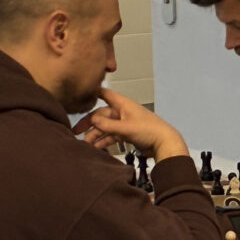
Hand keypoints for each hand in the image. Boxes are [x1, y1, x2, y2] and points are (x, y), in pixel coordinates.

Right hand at [72, 88, 187, 160]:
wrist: (164, 143)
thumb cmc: (149, 131)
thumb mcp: (126, 128)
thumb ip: (108, 126)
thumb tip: (92, 121)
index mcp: (123, 104)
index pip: (105, 94)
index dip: (93, 92)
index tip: (79, 94)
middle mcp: (122, 112)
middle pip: (101, 114)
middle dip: (88, 122)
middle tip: (75, 131)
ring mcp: (124, 123)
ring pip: (105, 127)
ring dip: (95, 134)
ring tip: (84, 144)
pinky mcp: (127, 134)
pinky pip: (111, 136)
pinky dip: (103, 140)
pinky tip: (95, 147)